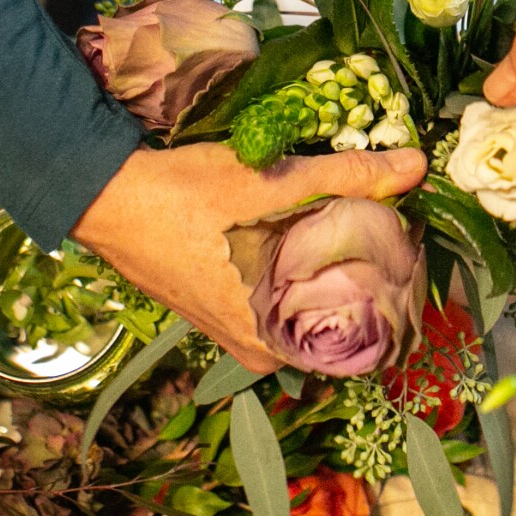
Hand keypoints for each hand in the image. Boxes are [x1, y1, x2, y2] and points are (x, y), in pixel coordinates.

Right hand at [74, 142, 426, 370]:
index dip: (381, 307)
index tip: (407, 268)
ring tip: (357, 235)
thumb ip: (344, 174)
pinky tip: (304, 233)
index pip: (346, 348)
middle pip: (320, 329)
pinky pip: (264, 296)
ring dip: (319, 278)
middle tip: (388, 245)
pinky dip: (287, 271)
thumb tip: (415, 166)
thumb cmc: (181, 196)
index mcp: (262, 337)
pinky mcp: (207, 299)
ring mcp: (222, 325)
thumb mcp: (268, 181)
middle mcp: (244, 343)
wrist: (101, 190)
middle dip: (354, 292)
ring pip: (290, 311)